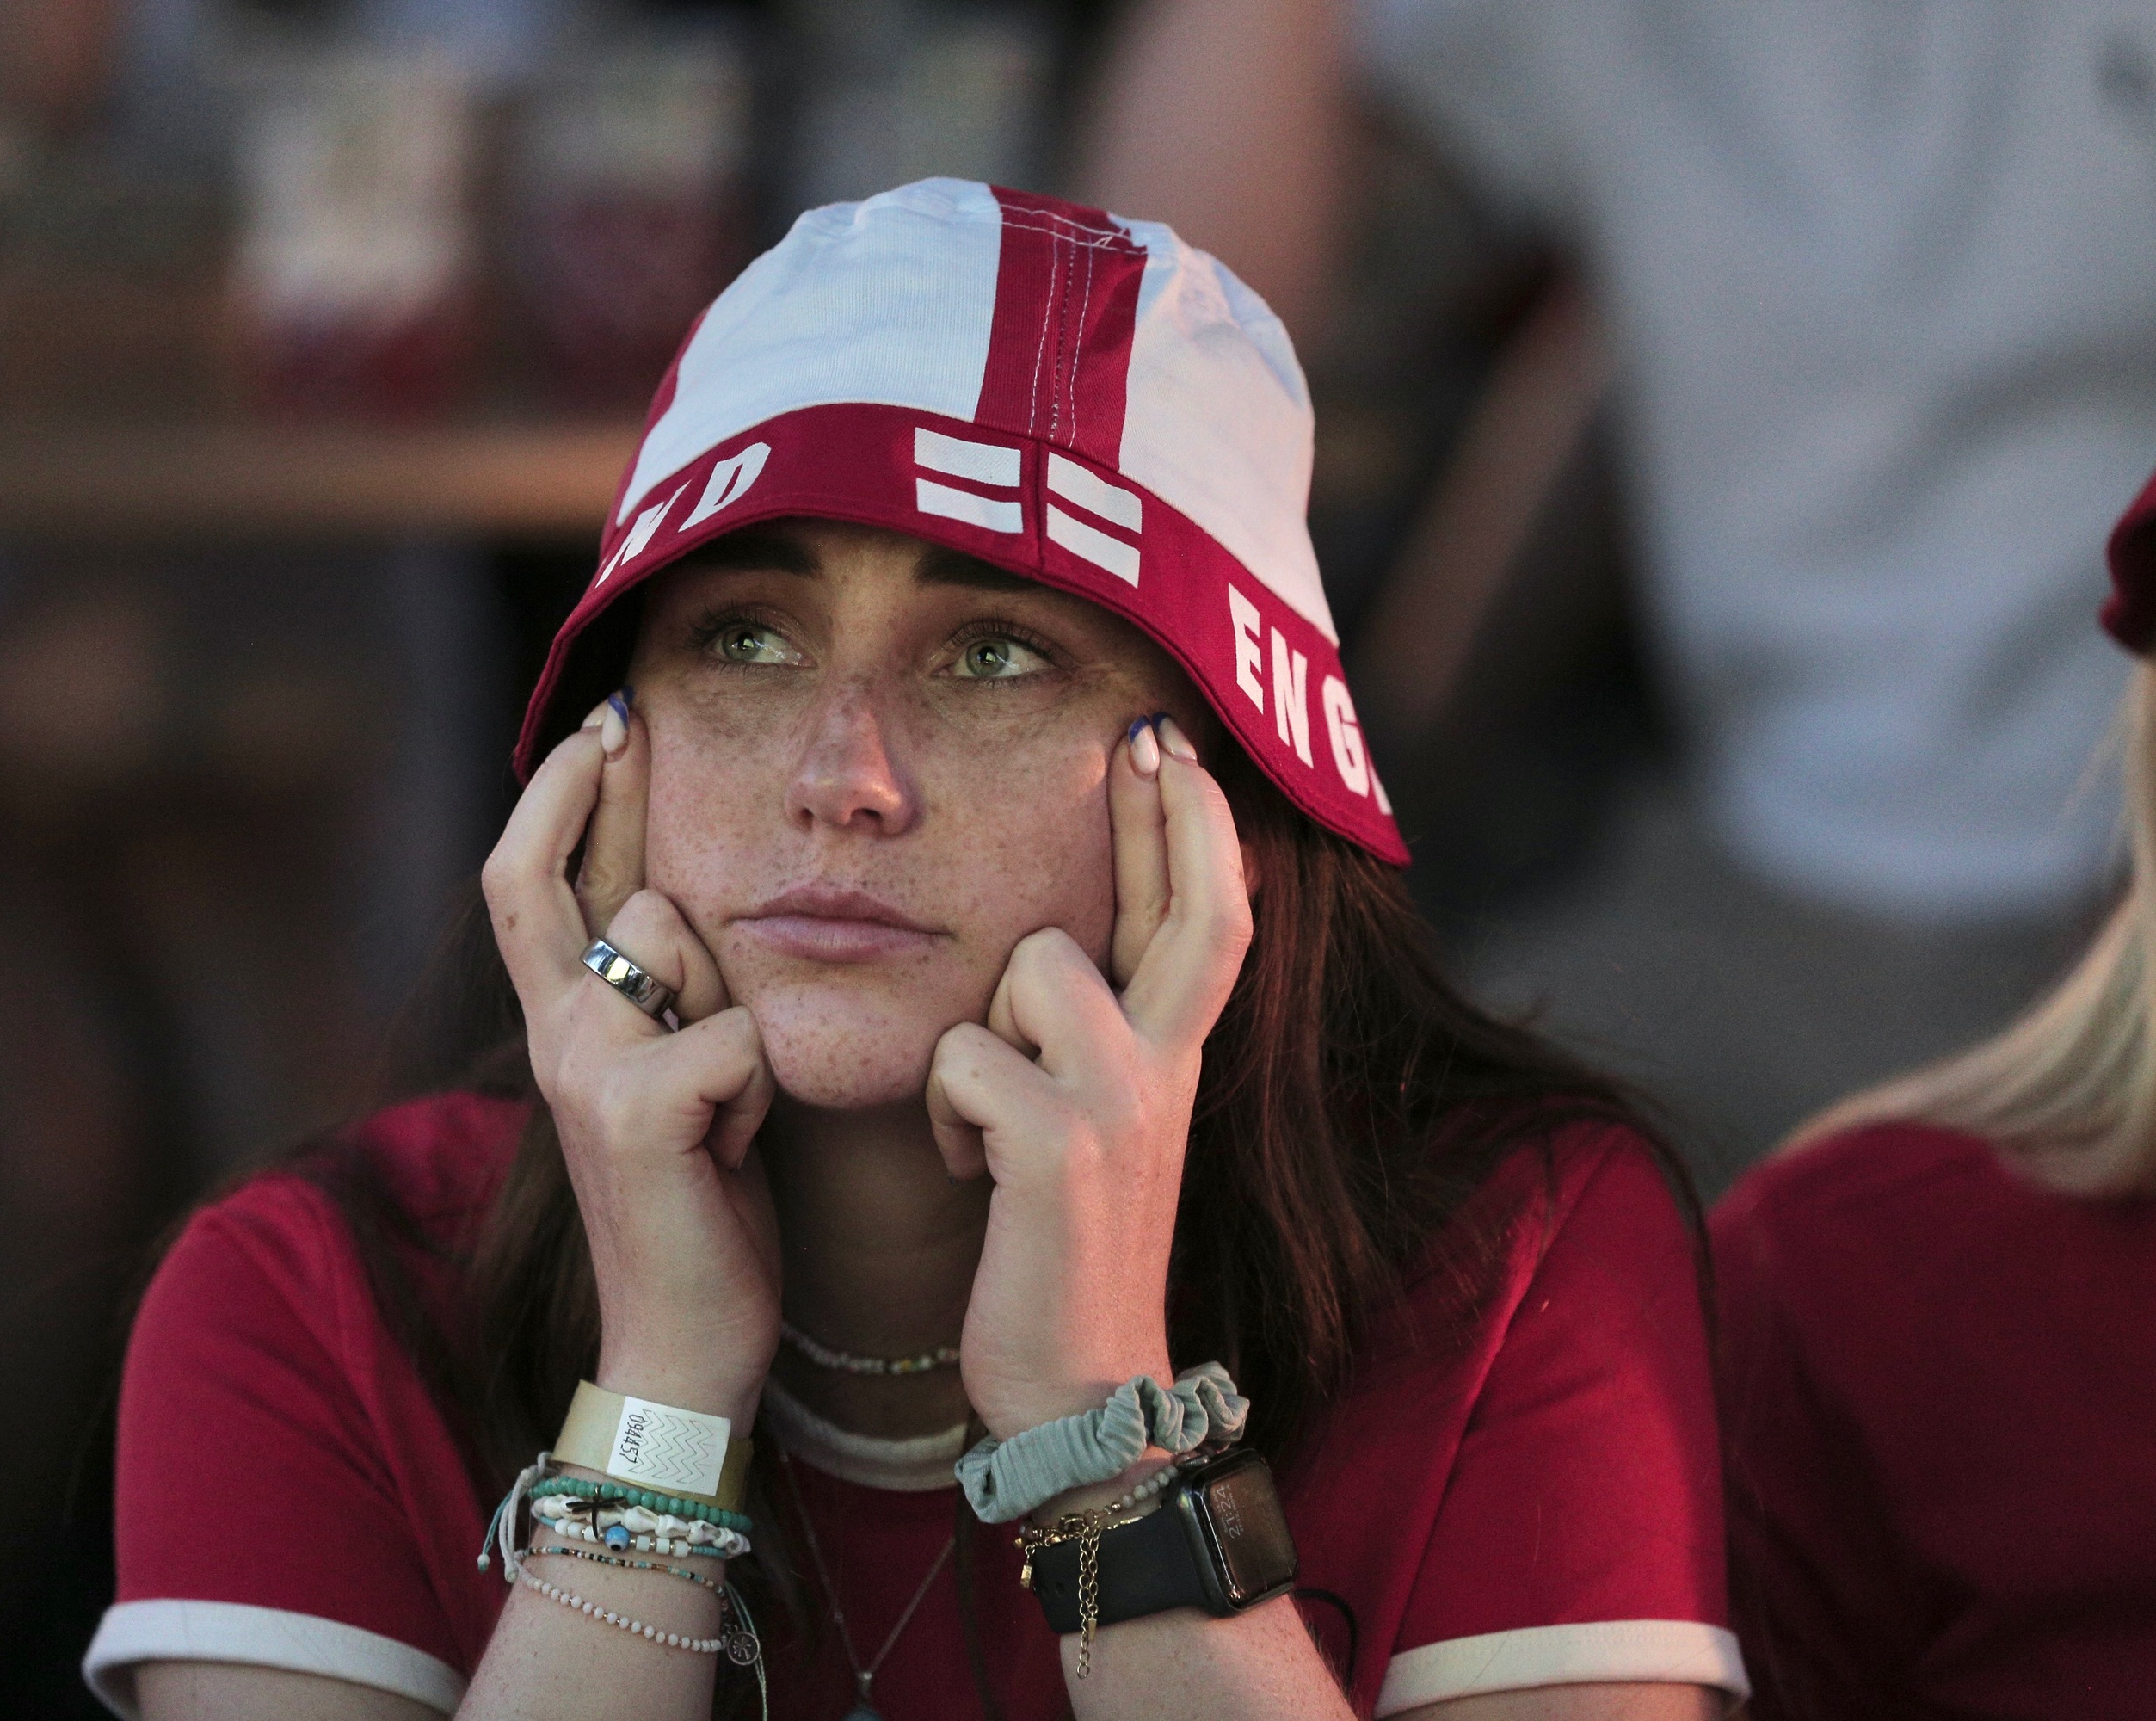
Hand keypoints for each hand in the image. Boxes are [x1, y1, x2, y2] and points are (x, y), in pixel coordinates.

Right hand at [479, 697, 780, 1424]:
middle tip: (632, 726)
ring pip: (685, 942)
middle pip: (589, 882)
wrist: (685, 1339)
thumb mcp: (675, 1077)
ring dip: (734, 1010)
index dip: (552, 796)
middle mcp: (554, 1034)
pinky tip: (737, 1151)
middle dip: (617, 810)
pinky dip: (759, 1091)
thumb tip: (681, 894)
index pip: (526, 882)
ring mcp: (583, 1067)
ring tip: (728, 1106)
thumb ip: (663, 993)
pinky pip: (734, 1033)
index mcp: (561, 1025)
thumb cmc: (702, 1205)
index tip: (599, 723)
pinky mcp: (632, 1107)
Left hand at [927, 715, 1253, 1438]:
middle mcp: (1167, 1070)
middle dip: (1171, 812)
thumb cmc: (1066, 1249)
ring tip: (983, 1123)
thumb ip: (1096, 1042)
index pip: (1213, 920)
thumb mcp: (1100, 1128)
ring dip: (981, 1037)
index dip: (1202, 830)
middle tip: (1148, 737)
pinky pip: (965, 1056)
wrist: (1080, 1385)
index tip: (1175, 748)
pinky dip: (943, 1112)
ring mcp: (1120, 1101)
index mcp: (1174, 1063)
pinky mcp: (1059, 1143)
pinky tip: (966, 1172)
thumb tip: (1055, 961)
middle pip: (1189, 908)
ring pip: (1030, 970)